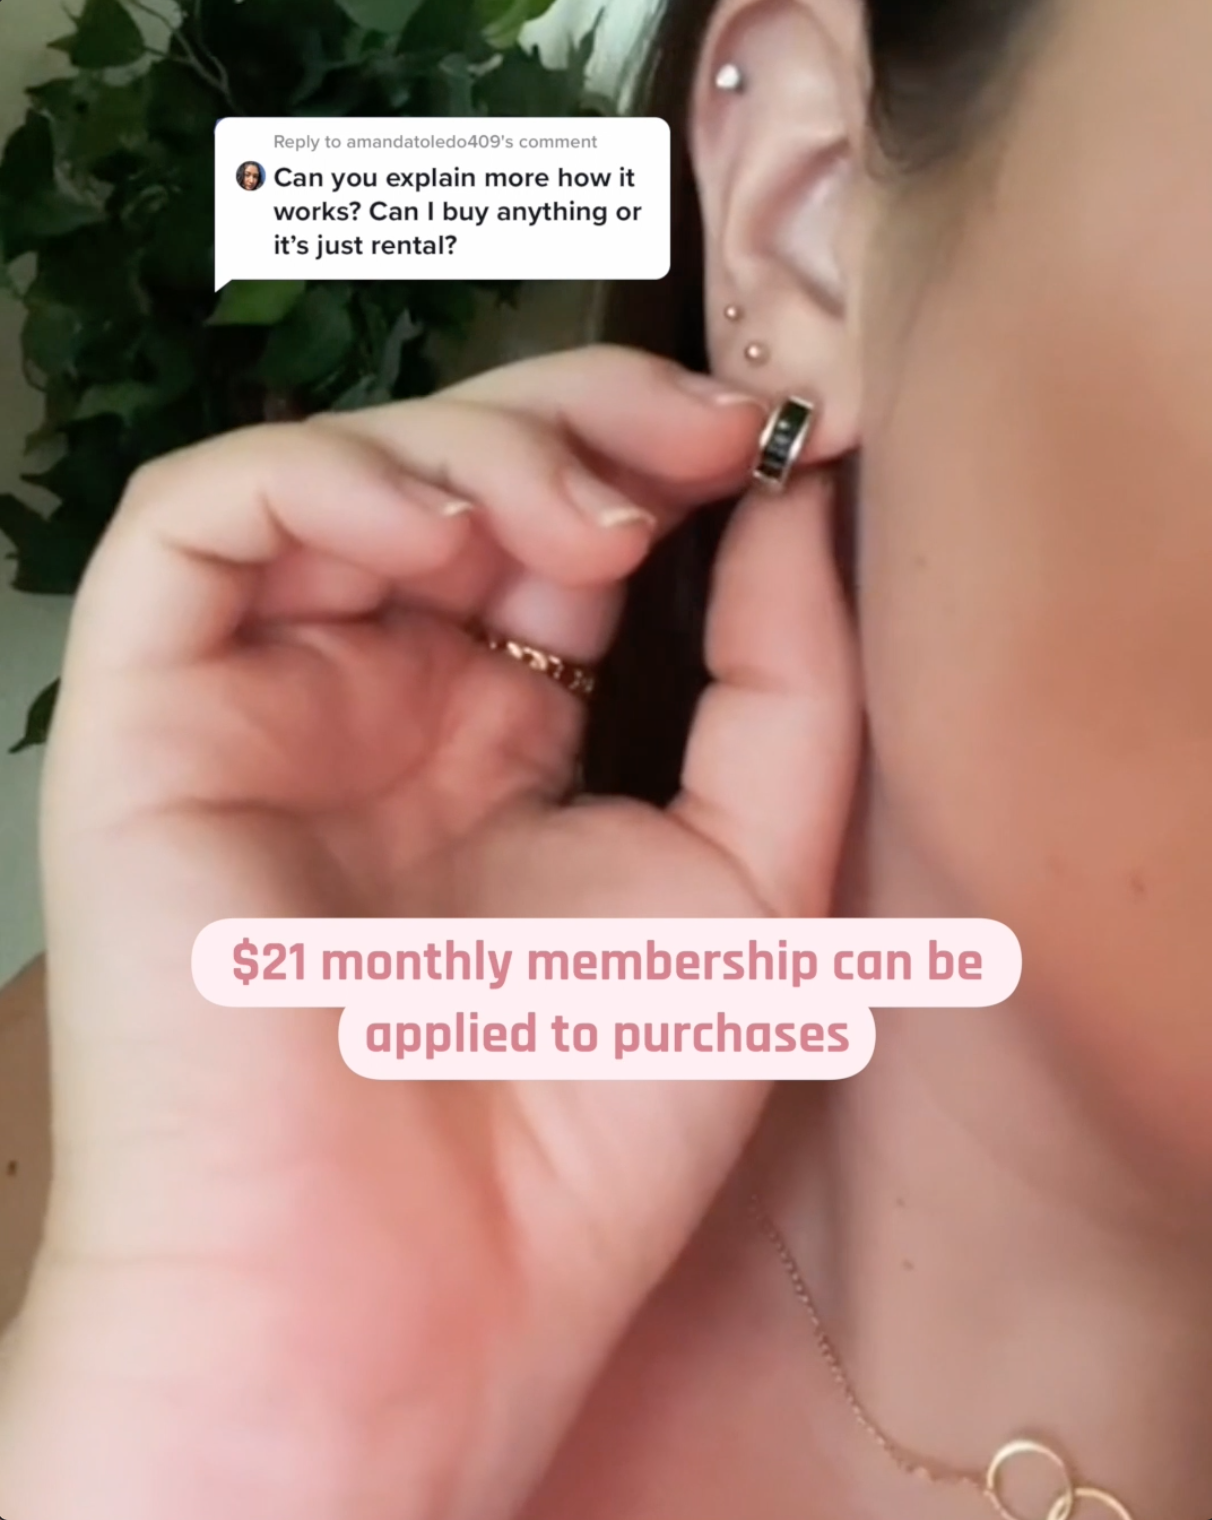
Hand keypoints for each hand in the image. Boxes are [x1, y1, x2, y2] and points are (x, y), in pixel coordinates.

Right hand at [0, 347, 858, 1519]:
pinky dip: (321, 479)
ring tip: (592, 514)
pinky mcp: (148, 719)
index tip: (768, 438)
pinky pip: (196, 529)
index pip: (565, 546)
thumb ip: (782, 684)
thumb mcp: (750, 885)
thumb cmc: (576, 1129)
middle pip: (463, 484)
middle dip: (585, 423)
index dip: (660, 467)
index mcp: (503, 751)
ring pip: (339, 477)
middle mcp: (380, 712)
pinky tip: (442, 529)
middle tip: (696, 433)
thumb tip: (789, 507)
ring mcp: (265, 707)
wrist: (404, 1300)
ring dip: (473, 445)